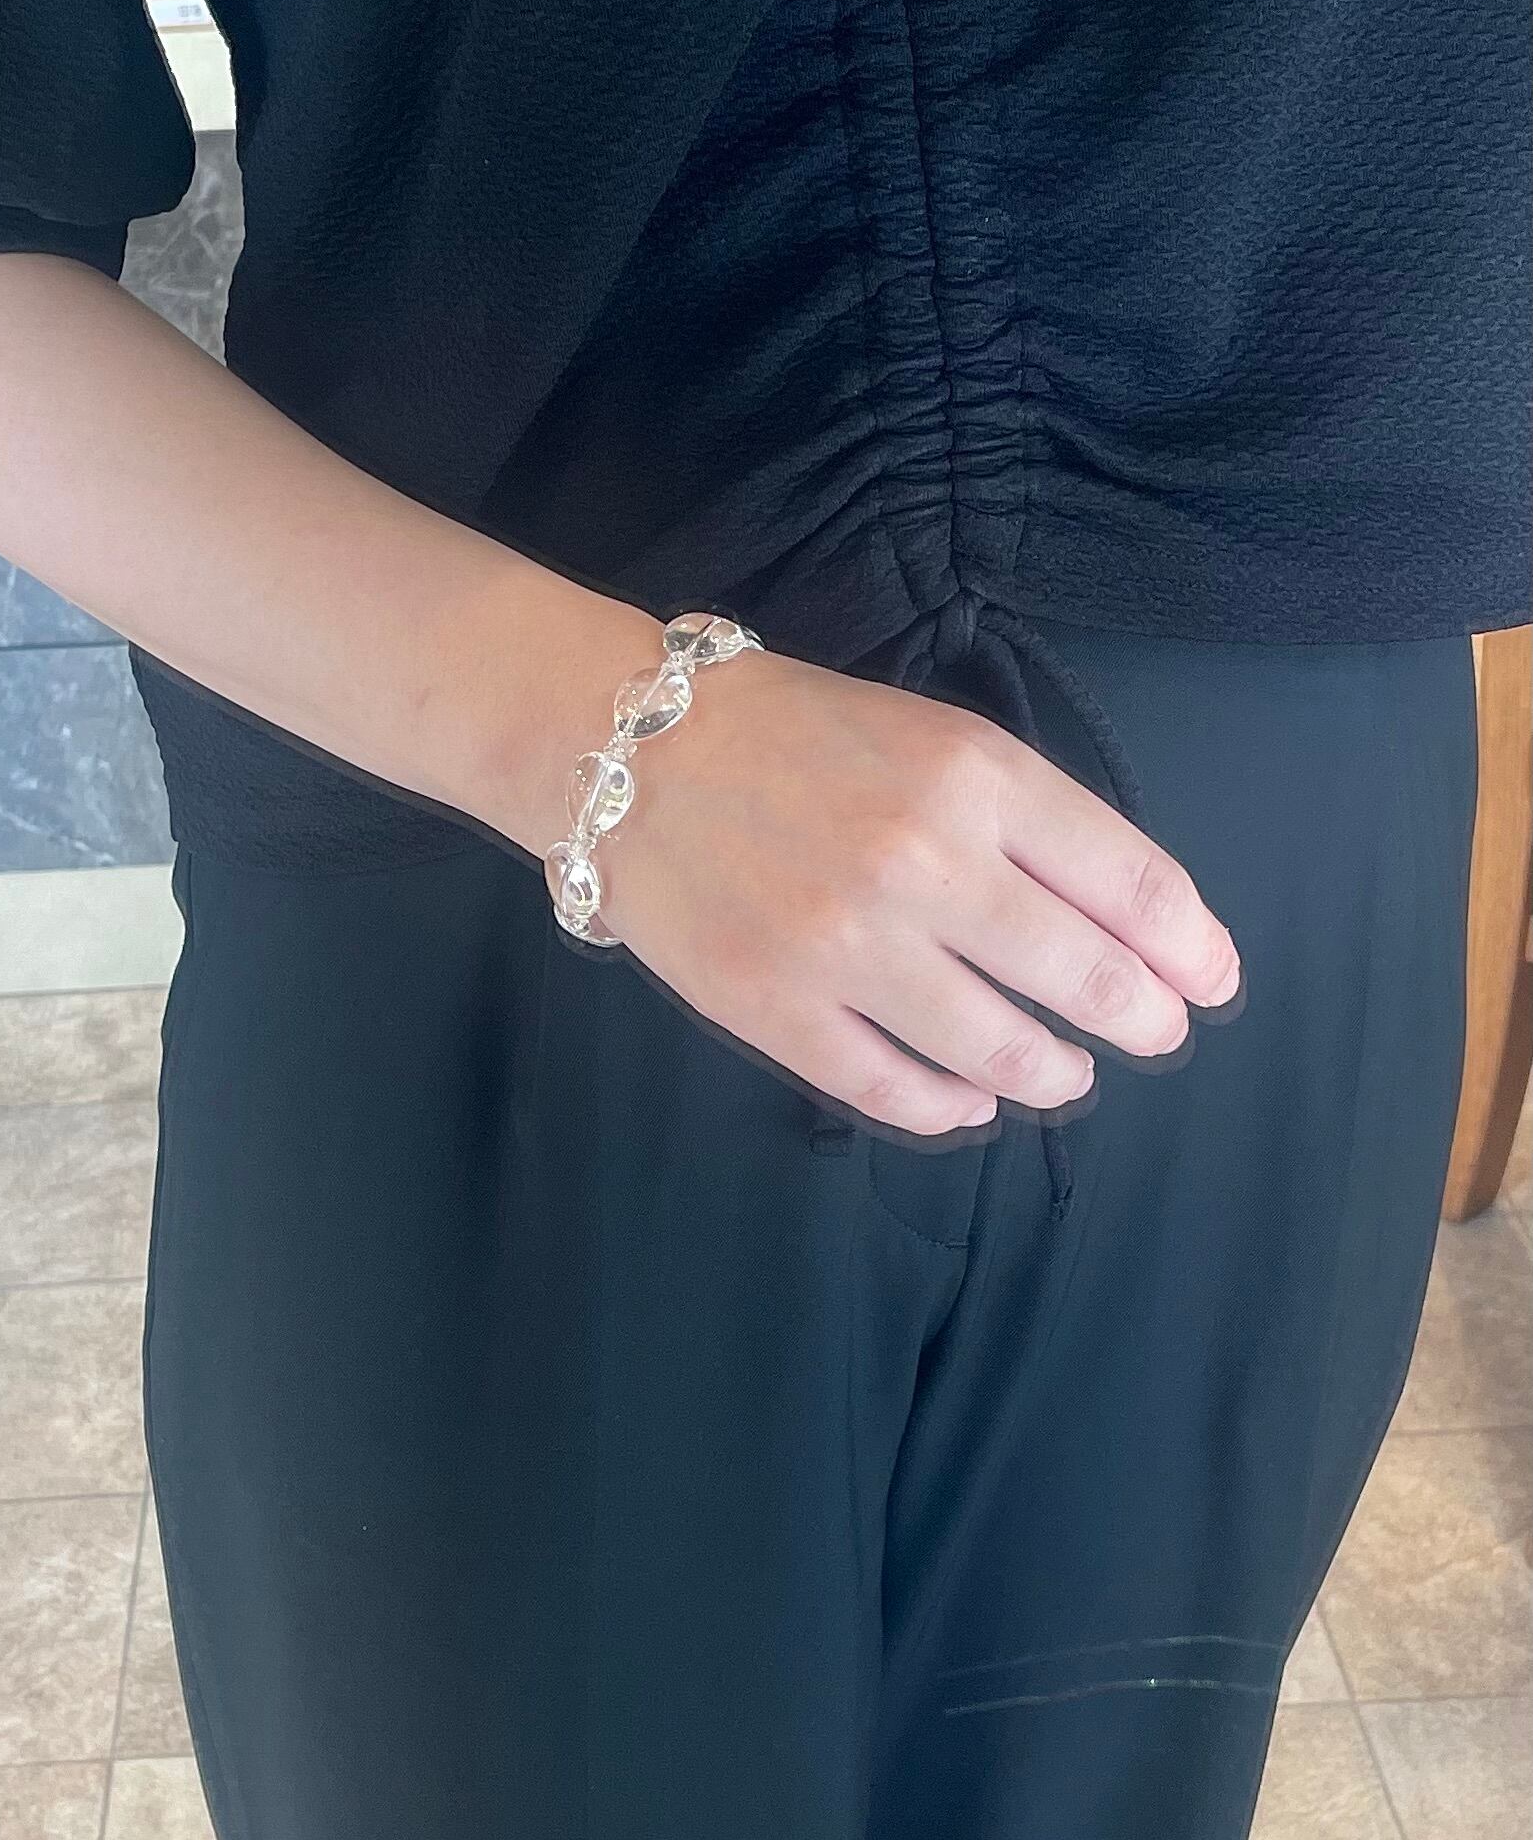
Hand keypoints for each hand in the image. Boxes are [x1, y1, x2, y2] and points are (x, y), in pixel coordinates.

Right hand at [516, 619, 1242, 1136]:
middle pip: (1086, 977)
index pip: (1133, 884)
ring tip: (1063, 1076)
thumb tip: (1127, 925)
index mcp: (975, 777)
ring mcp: (845, 947)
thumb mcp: (931, 736)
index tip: (1211, 982)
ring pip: (999, 1052)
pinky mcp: (774, 1009)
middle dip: (1142, 1020)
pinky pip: (892, 1089)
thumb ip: (1028, 818)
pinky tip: (968, 1100)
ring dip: (1053, 1074)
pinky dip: (949, 1107)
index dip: (1193, 947)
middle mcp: (924, 864)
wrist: (628, 748)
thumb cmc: (792, 732)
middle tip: (1152, 1035)